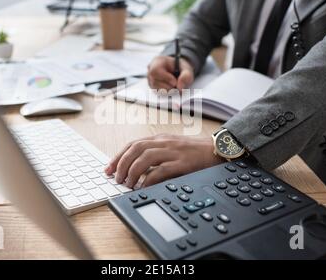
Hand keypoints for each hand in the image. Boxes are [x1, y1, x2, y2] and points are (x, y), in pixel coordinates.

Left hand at [105, 134, 222, 187]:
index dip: (118, 156)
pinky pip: (161, 171)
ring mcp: (173, 152)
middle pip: (135, 149)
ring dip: (132, 171)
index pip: (133, 144)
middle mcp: (164, 143)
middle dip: (121, 164)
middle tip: (115, 178)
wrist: (216, 149)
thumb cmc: (193, 151)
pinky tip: (143, 187)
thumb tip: (135, 169)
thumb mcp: (171, 148)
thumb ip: (155, 154)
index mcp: (159, 139)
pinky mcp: (182, 163)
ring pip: (145, 158)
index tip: (108, 168)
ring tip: (127, 183)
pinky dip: (149, 179)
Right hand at [147, 56, 193, 91]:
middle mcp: (150, 70)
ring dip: (168, 90)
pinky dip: (166, 93)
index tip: (175, 82)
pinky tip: (172, 89)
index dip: (165, 77)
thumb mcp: (187, 69)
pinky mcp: (152, 87)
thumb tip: (180, 87)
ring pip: (155, 89)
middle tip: (177, 87)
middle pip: (155, 81)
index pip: (155, 70)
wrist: (178, 71)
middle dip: (168, 86)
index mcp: (157, 61)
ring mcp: (150, 79)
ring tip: (175, 87)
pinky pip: (157, 93)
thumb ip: (186, 76)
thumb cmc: (181, 68)